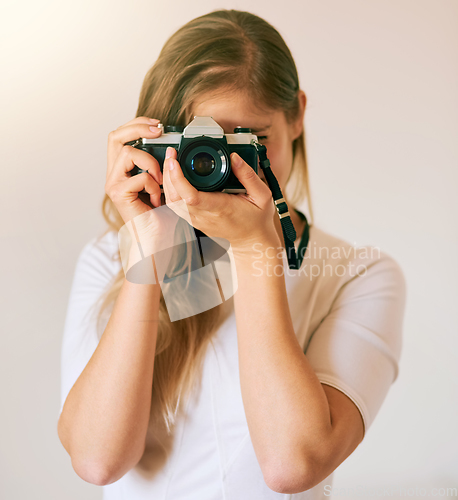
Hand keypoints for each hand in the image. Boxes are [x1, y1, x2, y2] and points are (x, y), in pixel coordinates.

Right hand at [105, 117, 180, 279]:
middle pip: (115, 136)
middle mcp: (114, 174)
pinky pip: (138, 176)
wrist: (158, 240)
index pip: (120, 136)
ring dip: (151, 163)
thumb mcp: (164, 184)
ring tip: (160, 182)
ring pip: (127, 152)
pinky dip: (152, 185)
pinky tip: (156, 199)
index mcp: (123, 169)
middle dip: (137, 127)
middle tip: (159, 130)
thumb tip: (170, 147)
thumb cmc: (162, 216)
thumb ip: (162, 166)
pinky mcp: (118, 194)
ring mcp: (113, 184)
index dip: (136, 124)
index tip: (158, 125)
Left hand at [162, 147, 280, 253]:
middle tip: (171, 154)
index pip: (191, 196)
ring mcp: (197, 220)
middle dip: (169, 173)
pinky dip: (171, 190)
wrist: (251, 241)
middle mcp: (204, 216)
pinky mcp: (194, 220)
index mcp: (220, 208)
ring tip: (171, 161)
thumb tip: (235, 157)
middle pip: (176, 197)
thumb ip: (249, 175)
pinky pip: (176, 206)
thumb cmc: (257, 220)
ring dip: (167, 181)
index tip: (174, 161)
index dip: (178, 178)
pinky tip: (173, 176)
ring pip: (172, 202)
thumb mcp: (262, 195)